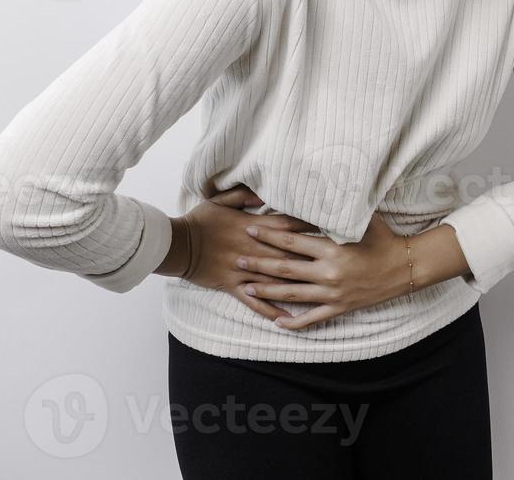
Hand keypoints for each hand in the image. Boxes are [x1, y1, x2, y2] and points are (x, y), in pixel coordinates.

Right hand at [168, 184, 323, 322]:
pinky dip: (271, 310)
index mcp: (251, 227)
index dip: (308, 225)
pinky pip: (254, 302)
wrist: (177, 245)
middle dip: (312, 257)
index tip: (330, 225)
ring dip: (298, 286)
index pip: (287, 225)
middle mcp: (252, 250)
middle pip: (288, 254)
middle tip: (336, 261)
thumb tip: (264, 196)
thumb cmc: (199, 220)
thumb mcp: (220, 200)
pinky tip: (288, 317)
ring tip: (322, 292)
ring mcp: (243, 270)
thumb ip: (244, 196)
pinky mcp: (233, 286)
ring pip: (275, 280)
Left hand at [235, 210, 411, 330]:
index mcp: (332, 249)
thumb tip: (313, 193)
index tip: (251, 229)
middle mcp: (329, 273)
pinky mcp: (340, 308)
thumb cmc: (384, 238)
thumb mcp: (362, 219)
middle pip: (285, 269)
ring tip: (247, 288)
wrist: (406, 268)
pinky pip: (312, 319)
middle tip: (238, 259)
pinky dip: (294, 322)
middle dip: (259, 264)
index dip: (269, 235)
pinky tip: (276, 322)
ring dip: (267, 291)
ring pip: (292, 295)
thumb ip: (336, 209)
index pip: (292, 242)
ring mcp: (333, 294)